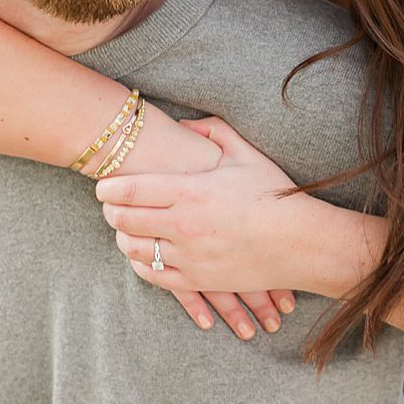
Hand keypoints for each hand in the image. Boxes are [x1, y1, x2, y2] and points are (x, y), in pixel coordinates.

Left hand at [96, 119, 306, 339]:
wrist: (300, 243)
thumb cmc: (273, 195)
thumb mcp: (245, 154)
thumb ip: (212, 131)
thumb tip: (184, 124)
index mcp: (192, 191)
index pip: (131, 189)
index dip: (108, 188)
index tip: (102, 185)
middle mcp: (185, 225)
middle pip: (124, 219)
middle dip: (110, 211)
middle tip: (109, 205)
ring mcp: (189, 256)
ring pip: (134, 249)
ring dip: (122, 238)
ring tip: (124, 228)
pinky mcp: (198, 280)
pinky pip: (153, 276)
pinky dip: (140, 264)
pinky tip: (142, 254)